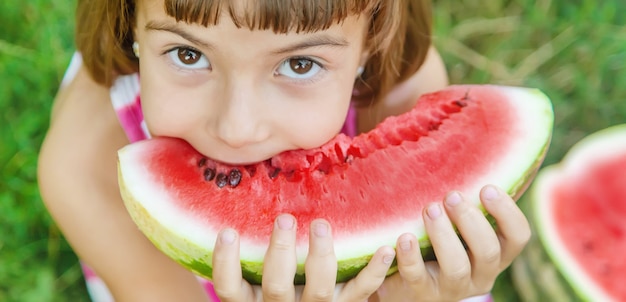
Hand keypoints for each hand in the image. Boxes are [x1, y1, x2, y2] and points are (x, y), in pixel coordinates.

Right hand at [212, 214, 396, 301]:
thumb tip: (227, 212)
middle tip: (284, 218)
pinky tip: (385, 248)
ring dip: (321, 256)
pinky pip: (362, 292)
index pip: (230, 289)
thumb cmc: (275, 293)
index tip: (227, 231)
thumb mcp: (253, 284)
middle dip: (281, 253)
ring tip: (321, 225)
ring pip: (319, 290)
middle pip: (277, 287)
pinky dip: (375, 271)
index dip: (225, 263)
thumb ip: (244, 260)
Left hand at [374, 185, 530, 301]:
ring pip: (456, 267)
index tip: (487, 187)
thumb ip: (468, 203)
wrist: (405, 280)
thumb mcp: (458, 226)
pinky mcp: (421, 293)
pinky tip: (403, 236)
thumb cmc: (438, 242)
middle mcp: (480, 275)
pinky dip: (411, 256)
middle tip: (451, 195)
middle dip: (470, 221)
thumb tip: (472, 149)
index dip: (507, 212)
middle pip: (488, 251)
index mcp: (495, 254)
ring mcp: (451, 288)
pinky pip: (417, 276)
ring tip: (429, 209)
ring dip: (443, 235)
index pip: (518, 237)